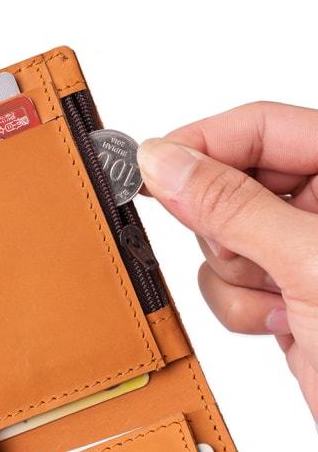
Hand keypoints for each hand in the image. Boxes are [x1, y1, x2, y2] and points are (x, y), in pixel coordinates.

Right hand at [137, 102, 317, 420]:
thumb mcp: (309, 262)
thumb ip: (231, 206)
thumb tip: (163, 163)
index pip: (259, 128)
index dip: (200, 144)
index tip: (150, 168)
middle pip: (228, 184)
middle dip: (223, 231)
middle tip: (247, 257)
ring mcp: (296, 248)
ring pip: (218, 238)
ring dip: (235, 277)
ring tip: (284, 302)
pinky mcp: (279, 287)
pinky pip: (224, 280)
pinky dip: (239, 307)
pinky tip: (284, 323)